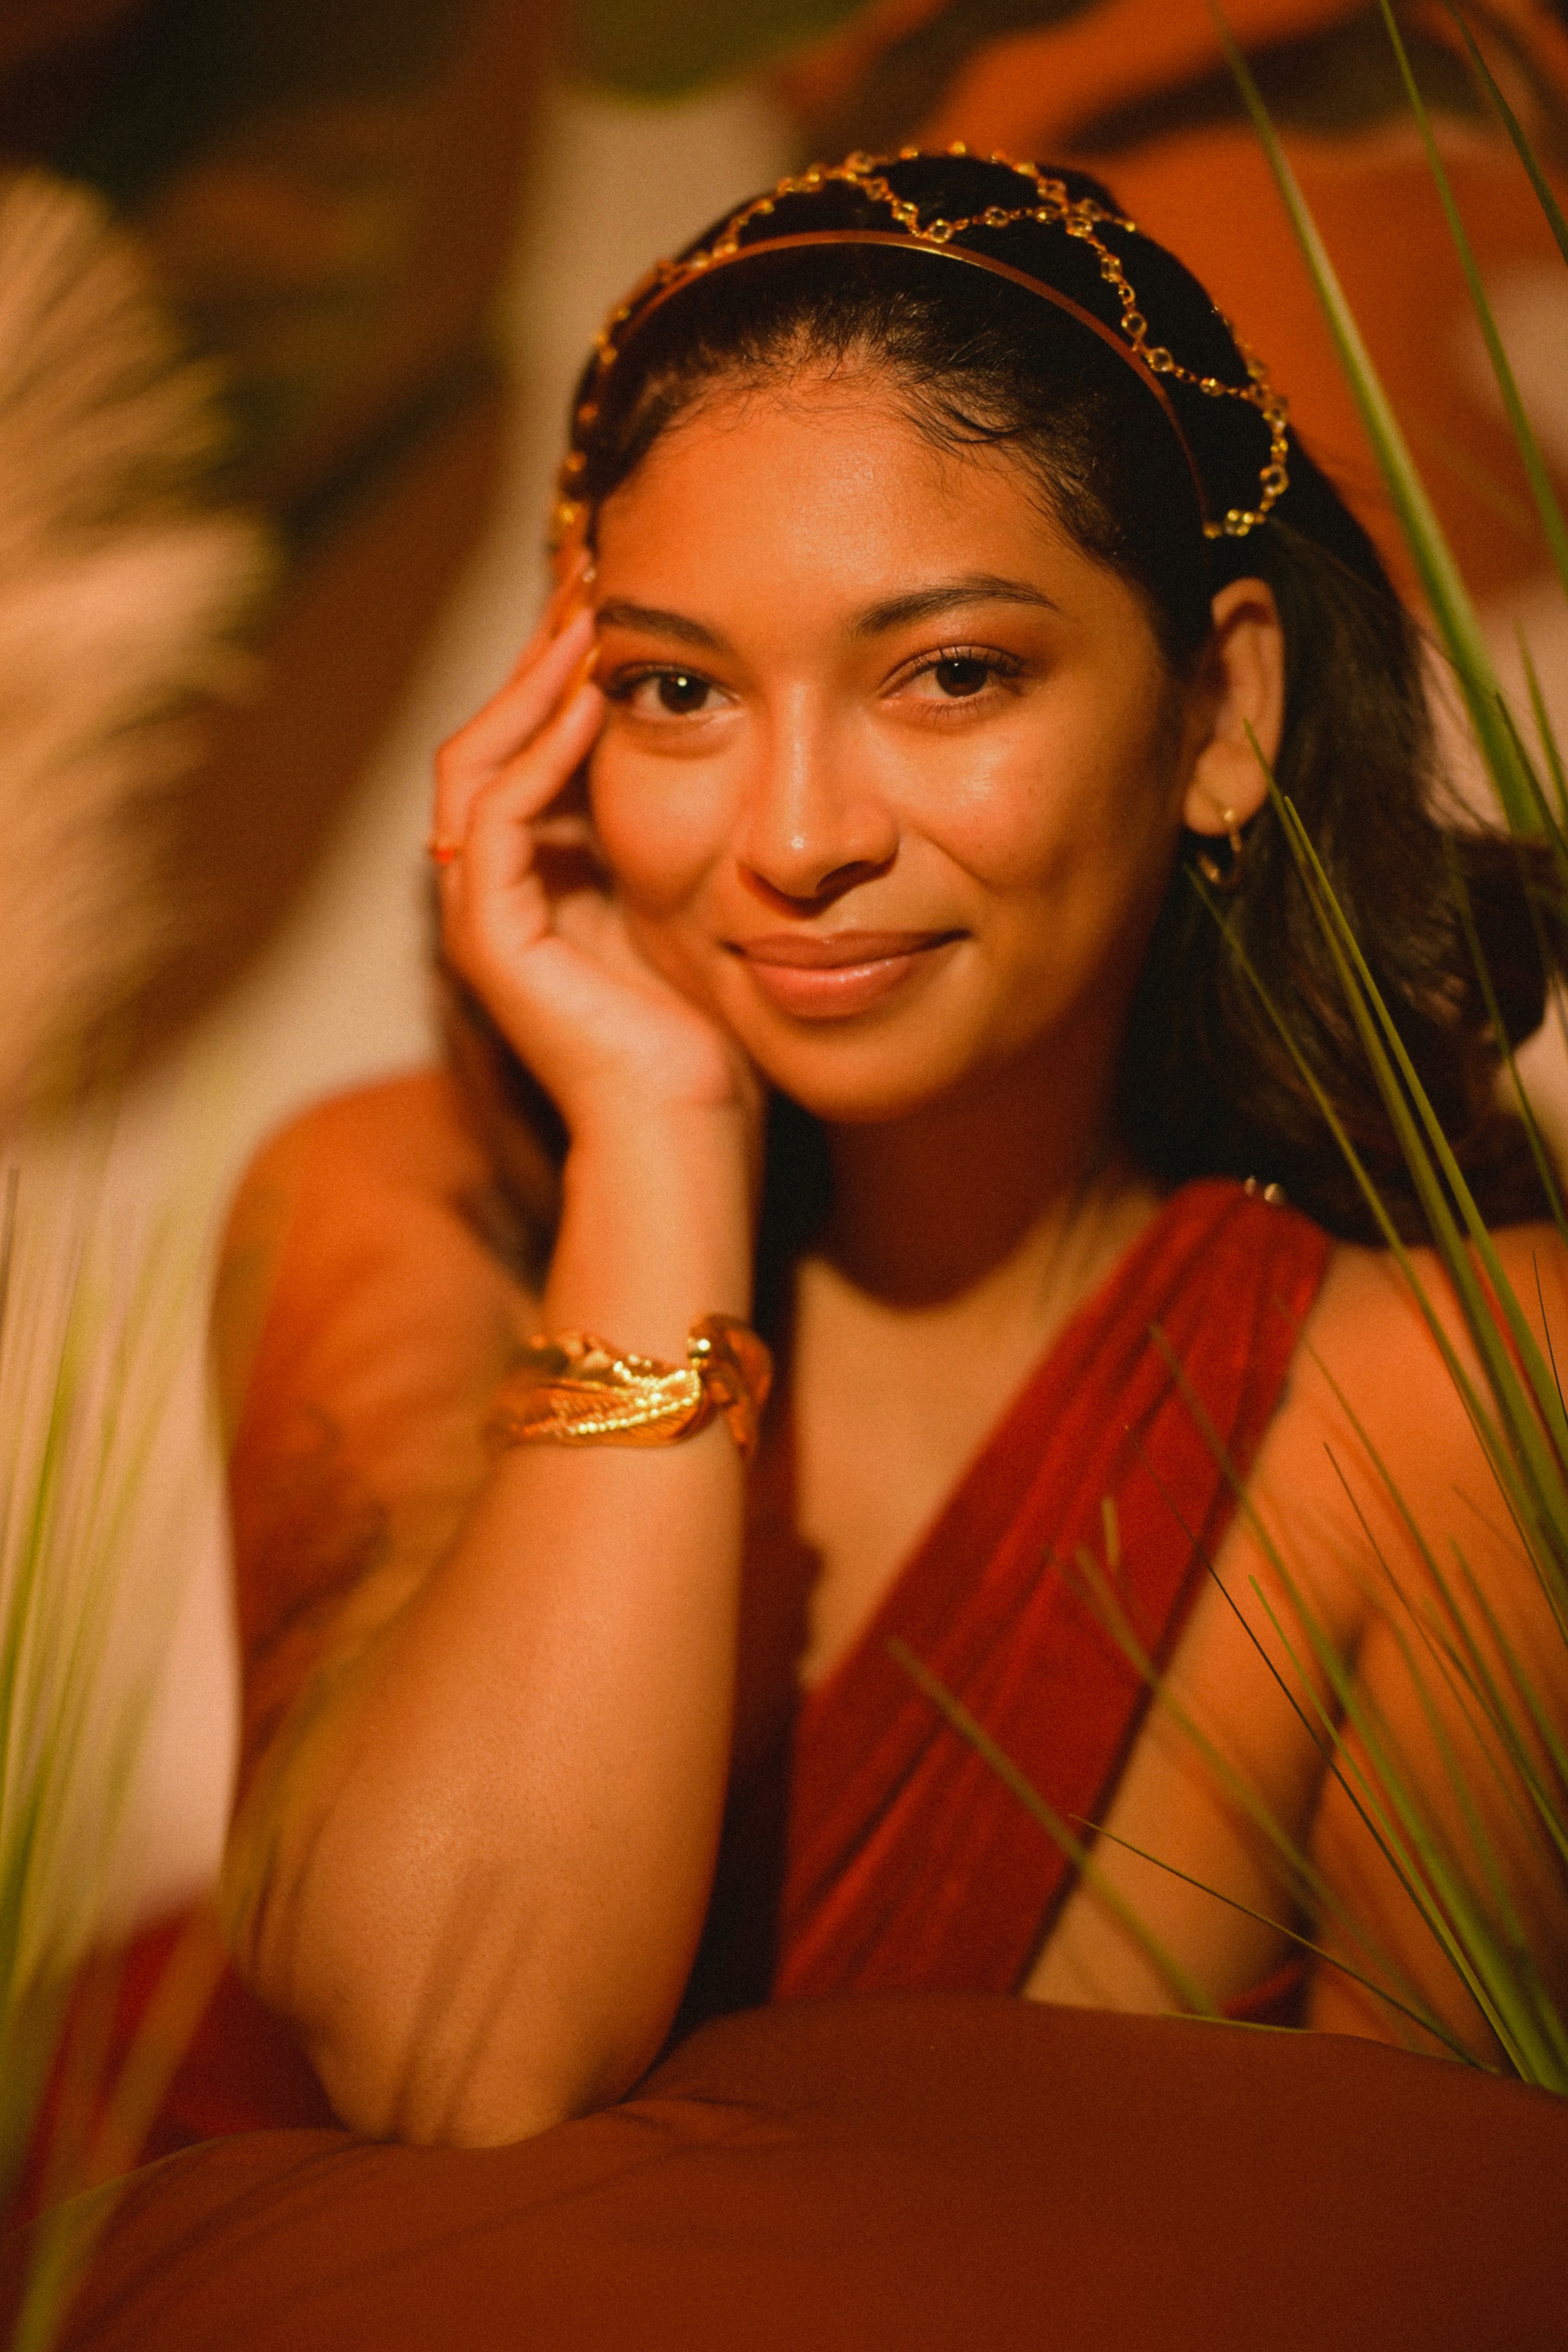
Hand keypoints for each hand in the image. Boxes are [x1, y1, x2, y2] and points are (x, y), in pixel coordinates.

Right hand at [432, 560, 758, 1150]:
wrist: (690, 1131)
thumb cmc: (708, 1033)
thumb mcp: (697, 901)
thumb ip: (682, 831)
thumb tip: (723, 739)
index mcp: (541, 877)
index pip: (528, 747)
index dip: (561, 672)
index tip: (618, 602)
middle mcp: (498, 888)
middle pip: (491, 738)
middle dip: (537, 658)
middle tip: (591, 576)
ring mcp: (485, 912)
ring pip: (476, 763)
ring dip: (530, 686)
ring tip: (586, 619)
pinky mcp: (491, 937)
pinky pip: (496, 816)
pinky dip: (538, 753)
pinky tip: (592, 701)